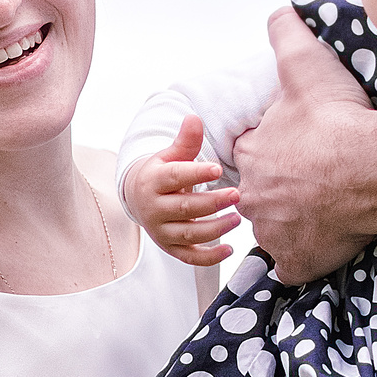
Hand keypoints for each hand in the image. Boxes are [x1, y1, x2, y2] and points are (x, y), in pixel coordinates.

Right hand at [123, 116, 240, 267]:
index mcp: (154, 181)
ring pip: (189, 234)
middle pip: (185, 208)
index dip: (196, 174)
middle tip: (237, 194)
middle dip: (212, 203)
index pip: (175, 177)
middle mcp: (154, 208)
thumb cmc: (163, 172)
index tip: (217, 168)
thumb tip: (194, 117)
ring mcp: (161, 231)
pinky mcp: (169, 248)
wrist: (138, 197)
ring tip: (237, 218)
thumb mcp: (171, 155)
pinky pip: (189, 257)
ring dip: (215, 229)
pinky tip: (229, 250)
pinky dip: (209, 258)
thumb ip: (186, 141)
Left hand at [233, 10, 376, 285]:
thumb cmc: (338, 119)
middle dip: (286, 188)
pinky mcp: (296, 261)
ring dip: (297, 222)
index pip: (257, 151)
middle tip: (322, 180)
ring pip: (277, 228)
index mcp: (253, 153)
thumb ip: (285, 32)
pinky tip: (327, 242)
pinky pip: (295, 265)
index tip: (308, 148)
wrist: (371, 169)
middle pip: (264, 192)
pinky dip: (307, 257)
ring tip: (329, 209)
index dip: (282, 148)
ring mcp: (273, 233)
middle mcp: (254, 196)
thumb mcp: (306, 64)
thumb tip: (278, 10)